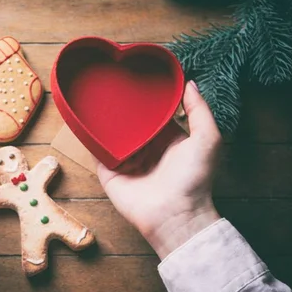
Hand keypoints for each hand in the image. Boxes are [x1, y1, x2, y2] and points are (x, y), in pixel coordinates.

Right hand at [97, 81, 221, 258]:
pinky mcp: (108, 172)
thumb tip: (189, 82)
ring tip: (96, 97)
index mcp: (167, 140)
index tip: (140, 76)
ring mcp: (125, 160)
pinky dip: (90, 138)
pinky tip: (84, 120)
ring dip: (105, 120)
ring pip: (112, 134)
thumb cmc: (194, 179)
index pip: (154, 114)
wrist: (174, 214)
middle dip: (124, 107)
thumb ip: (199, 110)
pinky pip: (96, 151)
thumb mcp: (207, 138)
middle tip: (114, 82)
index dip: (149, 98)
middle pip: (131, 123)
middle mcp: (145, 148)